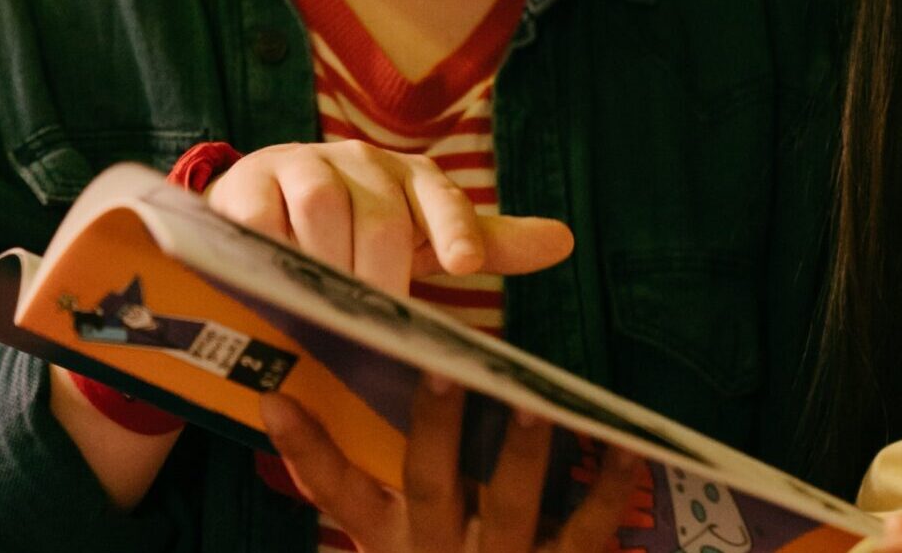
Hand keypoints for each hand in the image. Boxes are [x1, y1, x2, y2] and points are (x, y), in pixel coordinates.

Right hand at [207, 140, 573, 294]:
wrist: (268, 202)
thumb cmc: (359, 227)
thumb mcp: (421, 235)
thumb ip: (486, 242)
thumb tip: (565, 240)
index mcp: (408, 177)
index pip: (439, 197)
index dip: (454, 228)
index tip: (466, 267)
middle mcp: (359, 162)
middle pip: (379, 213)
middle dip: (380, 272)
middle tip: (379, 324)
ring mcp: (301, 166)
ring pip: (322, 204)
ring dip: (326, 259)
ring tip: (329, 310)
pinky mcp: (249, 181)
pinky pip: (262, 211)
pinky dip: (270, 245)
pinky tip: (274, 279)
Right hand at [262, 376, 640, 552]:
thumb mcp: (399, 543)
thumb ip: (362, 489)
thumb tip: (301, 406)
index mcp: (394, 543)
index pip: (340, 493)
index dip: (307, 451)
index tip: (276, 399)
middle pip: (430, 483)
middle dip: (435, 426)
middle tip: (441, 366)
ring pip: (511, 507)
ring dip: (524, 453)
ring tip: (535, 401)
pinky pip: (585, 534)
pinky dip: (607, 490)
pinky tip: (625, 446)